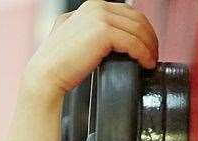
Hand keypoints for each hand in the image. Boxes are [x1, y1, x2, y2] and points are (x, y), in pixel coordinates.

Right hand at [24, 1, 158, 100]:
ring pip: (138, 29)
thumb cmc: (57, 67)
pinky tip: (146, 63)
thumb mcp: (74, 40)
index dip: (140, 29)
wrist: (45, 77)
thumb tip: (109, 40)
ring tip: (151, 61)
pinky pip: (134, 42)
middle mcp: (95, 7)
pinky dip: (144, 54)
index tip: (146, 46)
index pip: (125, 13)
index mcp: (89, 7)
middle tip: (153, 54)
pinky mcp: (104, 31)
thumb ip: (90, 32)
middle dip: (149, 36)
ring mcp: (99, 17)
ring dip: (149, 46)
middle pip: (136, 18)